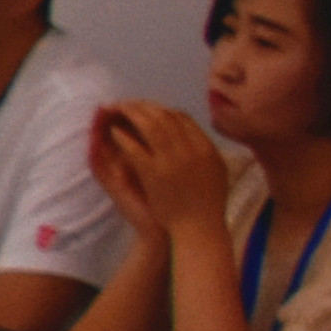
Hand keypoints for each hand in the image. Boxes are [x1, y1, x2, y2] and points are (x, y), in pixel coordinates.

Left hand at [90, 101, 231, 233]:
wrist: (199, 227)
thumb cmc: (208, 202)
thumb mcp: (216, 169)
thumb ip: (204, 149)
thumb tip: (192, 132)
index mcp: (205, 146)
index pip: (181, 116)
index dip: (161, 109)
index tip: (147, 108)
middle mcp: (189, 148)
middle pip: (163, 115)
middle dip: (142, 106)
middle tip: (126, 104)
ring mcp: (171, 159)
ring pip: (148, 125)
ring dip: (130, 114)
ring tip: (116, 110)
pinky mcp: (153, 172)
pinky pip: (134, 147)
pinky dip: (123, 136)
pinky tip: (113, 132)